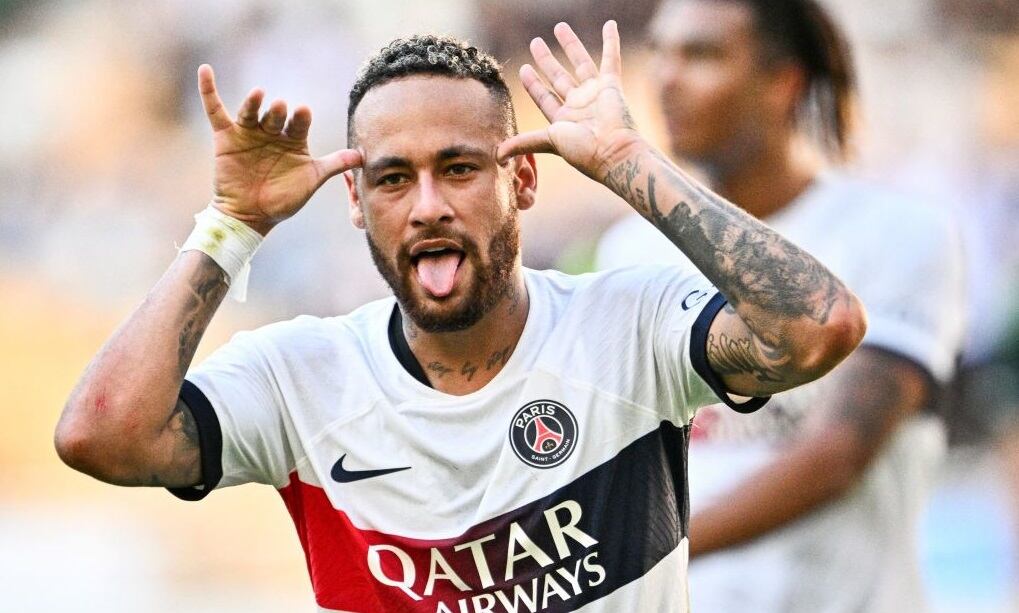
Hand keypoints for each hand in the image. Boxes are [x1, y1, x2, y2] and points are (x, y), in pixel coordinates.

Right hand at [197, 65, 361, 234]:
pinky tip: (205, 70)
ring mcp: (249, 132)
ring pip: (251, 112)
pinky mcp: (226, 136)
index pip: (299, 124)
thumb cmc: (283, 199)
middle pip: (276, 117)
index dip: (301, 118)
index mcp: (293, 139)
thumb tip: (363, 155)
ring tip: (259, 94)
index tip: (303, 112)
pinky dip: (208, 90)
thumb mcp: (312, 180)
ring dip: (254, 103)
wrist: (251, 216)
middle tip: (282, 108)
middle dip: (279, 113)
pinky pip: (215, 109)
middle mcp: (272, 132)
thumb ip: (335, 165)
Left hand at [497, 21, 642, 182]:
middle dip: (546, 60)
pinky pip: (611, 58)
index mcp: (563, 120)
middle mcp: (578, 106)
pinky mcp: (612, 85)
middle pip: (558, 77)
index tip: (523, 68)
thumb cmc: (582, 150)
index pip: (543, 97)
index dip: (533, 84)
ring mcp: (595, 94)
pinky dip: (611, 42)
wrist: (613, 152)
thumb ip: (523, 143)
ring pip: (580, 63)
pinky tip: (609, 25)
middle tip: (534, 43)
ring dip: (571, 45)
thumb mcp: (547, 142)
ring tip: (559, 27)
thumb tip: (496, 157)